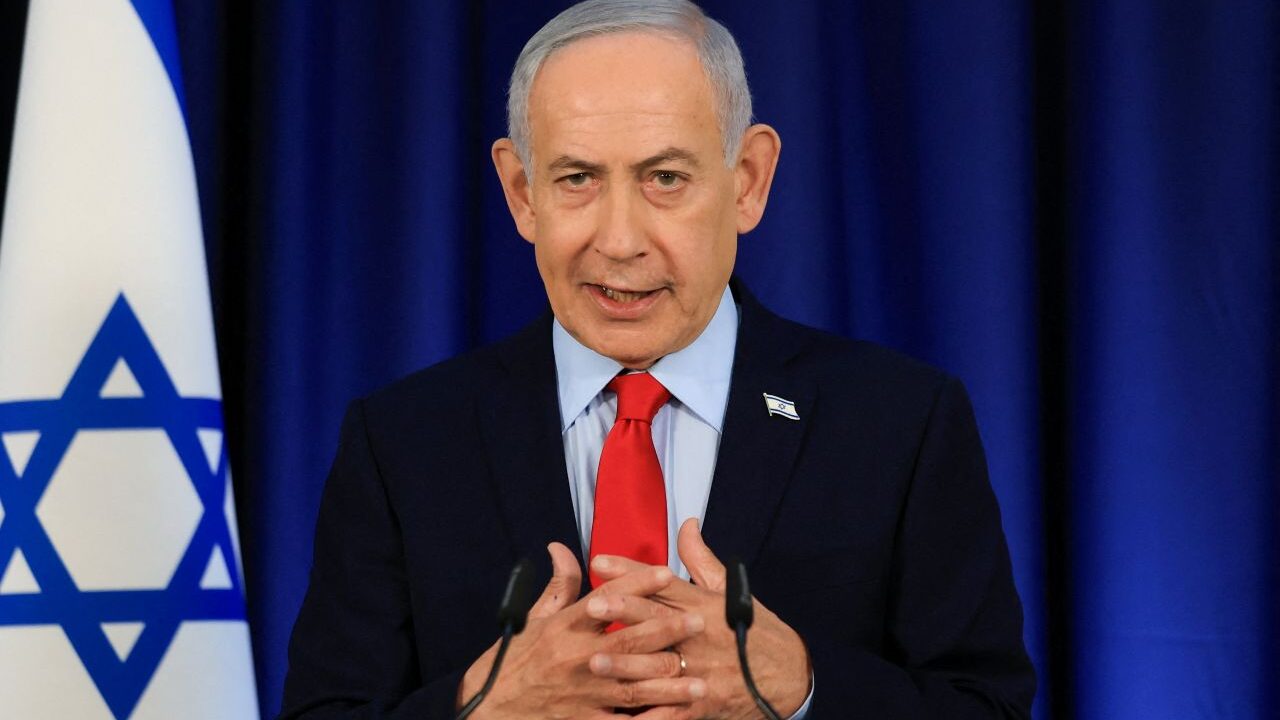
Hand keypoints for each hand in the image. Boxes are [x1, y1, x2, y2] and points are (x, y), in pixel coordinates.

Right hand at [457, 542, 709, 718]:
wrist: (490, 710)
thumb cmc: (515, 662)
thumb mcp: (533, 620)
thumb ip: (558, 586)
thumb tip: (560, 548)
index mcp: (565, 628)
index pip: (605, 600)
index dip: (636, 584)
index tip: (666, 573)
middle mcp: (576, 658)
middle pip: (629, 641)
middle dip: (666, 631)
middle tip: (698, 621)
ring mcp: (582, 694)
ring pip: (634, 687)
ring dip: (669, 684)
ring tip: (700, 679)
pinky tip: (674, 717)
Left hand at [589, 520, 811, 718]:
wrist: (791, 674)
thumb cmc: (756, 629)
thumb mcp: (730, 591)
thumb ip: (701, 560)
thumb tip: (687, 524)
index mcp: (703, 605)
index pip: (662, 583)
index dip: (631, 572)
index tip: (600, 561)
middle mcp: (700, 634)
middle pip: (657, 620)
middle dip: (625, 612)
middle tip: (592, 605)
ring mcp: (703, 670)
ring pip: (659, 665)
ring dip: (627, 664)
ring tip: (595, 659)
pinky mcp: (706, 701)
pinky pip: (675, 707)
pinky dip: (652, 712)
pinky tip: (625, 713)